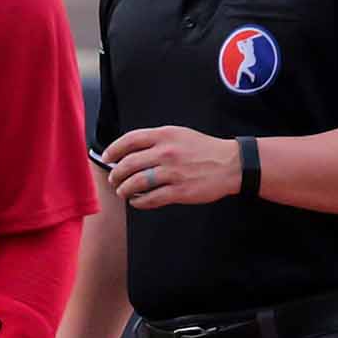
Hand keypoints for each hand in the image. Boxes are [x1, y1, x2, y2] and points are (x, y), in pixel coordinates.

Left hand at [105, 126, 242, 208]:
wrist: (231, 164)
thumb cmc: (204, 149)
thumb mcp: (180, 134)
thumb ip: (157, 140)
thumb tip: (131, 151)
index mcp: (165, 135)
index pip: (130, 140)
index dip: (113, 149)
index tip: (107, 157)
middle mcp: (166, 153)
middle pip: (129, 164)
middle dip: (116, 174)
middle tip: (114, 179)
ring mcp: (172, 173)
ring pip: (136, 183)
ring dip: (125, 189)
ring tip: (123, 192)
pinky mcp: (180, 191)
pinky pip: (151, 199)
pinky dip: (139, 202)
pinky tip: (137, 201)